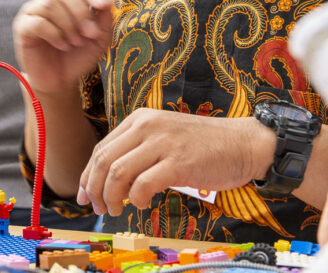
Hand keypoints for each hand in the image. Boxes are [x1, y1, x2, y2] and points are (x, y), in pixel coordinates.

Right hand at [13, 0, 114, 95]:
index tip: (102, 6)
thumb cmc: (77, 57)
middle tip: (89, 35)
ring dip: (67, 25)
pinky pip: (37, 22)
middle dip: (81, 14)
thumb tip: (108, 3)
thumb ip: (105, 20)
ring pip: (50, 4)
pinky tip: (61, 45)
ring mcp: (33, 11)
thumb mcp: (99, 40)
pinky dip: (54, 34)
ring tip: (74, 42)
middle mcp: (49, 0)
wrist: (59, 81)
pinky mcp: (22, 27)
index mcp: (68, 0)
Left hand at [77, 109, 274, 215]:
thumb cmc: (203, 146)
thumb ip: (137, 152)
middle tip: (98, 208)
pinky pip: (143, 184)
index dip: (87, 175)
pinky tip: (142, 205)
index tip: (84, 195)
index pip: (101, 148)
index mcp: (139, 119)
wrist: (242, 143)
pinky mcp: (179, 162)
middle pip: (103, 161)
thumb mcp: (163, 138)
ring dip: (111, 197)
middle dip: (93, 188)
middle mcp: (147, 127)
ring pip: (117, 173)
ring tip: (117, 209)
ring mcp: (163, 143)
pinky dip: (136, 199)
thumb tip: (108, 183)